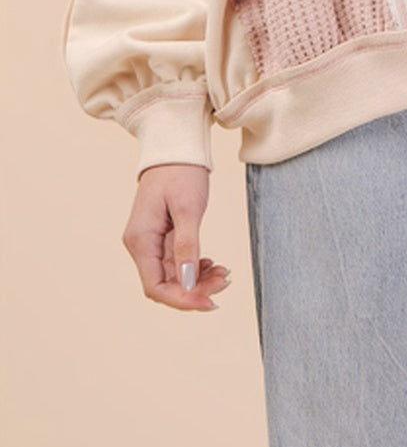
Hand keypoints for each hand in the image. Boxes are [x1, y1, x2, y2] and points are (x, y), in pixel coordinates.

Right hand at [122, 163, 230, 310]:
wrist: (176, 145)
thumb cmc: (180, 171)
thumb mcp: (188, 207)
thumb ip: (187, 245)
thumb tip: (188, 282)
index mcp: (140, 240)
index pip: (155, 287)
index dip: (182, 299)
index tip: (210, 301)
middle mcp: (141, 244)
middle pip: (166, 283)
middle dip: (195, 288)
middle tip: (225, 279)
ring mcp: (151, 240)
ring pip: (173, 275)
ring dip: (198, 279)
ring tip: (224, 272)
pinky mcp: (162, 235)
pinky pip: (177, 262)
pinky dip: (195, 266)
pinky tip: (212, 264)